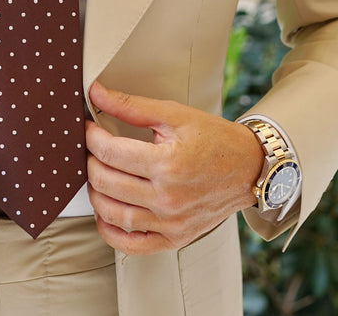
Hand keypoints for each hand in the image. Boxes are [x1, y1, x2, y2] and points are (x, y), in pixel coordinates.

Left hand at [85, 81, 262, 254]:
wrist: (250, 168)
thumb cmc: (215, 139)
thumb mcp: (175, 114)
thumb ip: (132, 105)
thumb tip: (95, 93)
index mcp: (168, 163)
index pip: (110, 152)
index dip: (90, 137)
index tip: (87, 127)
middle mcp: (168, 198)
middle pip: (105, 181)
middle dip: (88, 161)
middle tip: (90, 149)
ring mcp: (171, 223)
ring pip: (112, 213)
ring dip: (95, 193)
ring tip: (97, 175)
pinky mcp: (174, 238)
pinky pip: (131, 245)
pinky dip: (110, 232)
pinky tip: (105, 213)